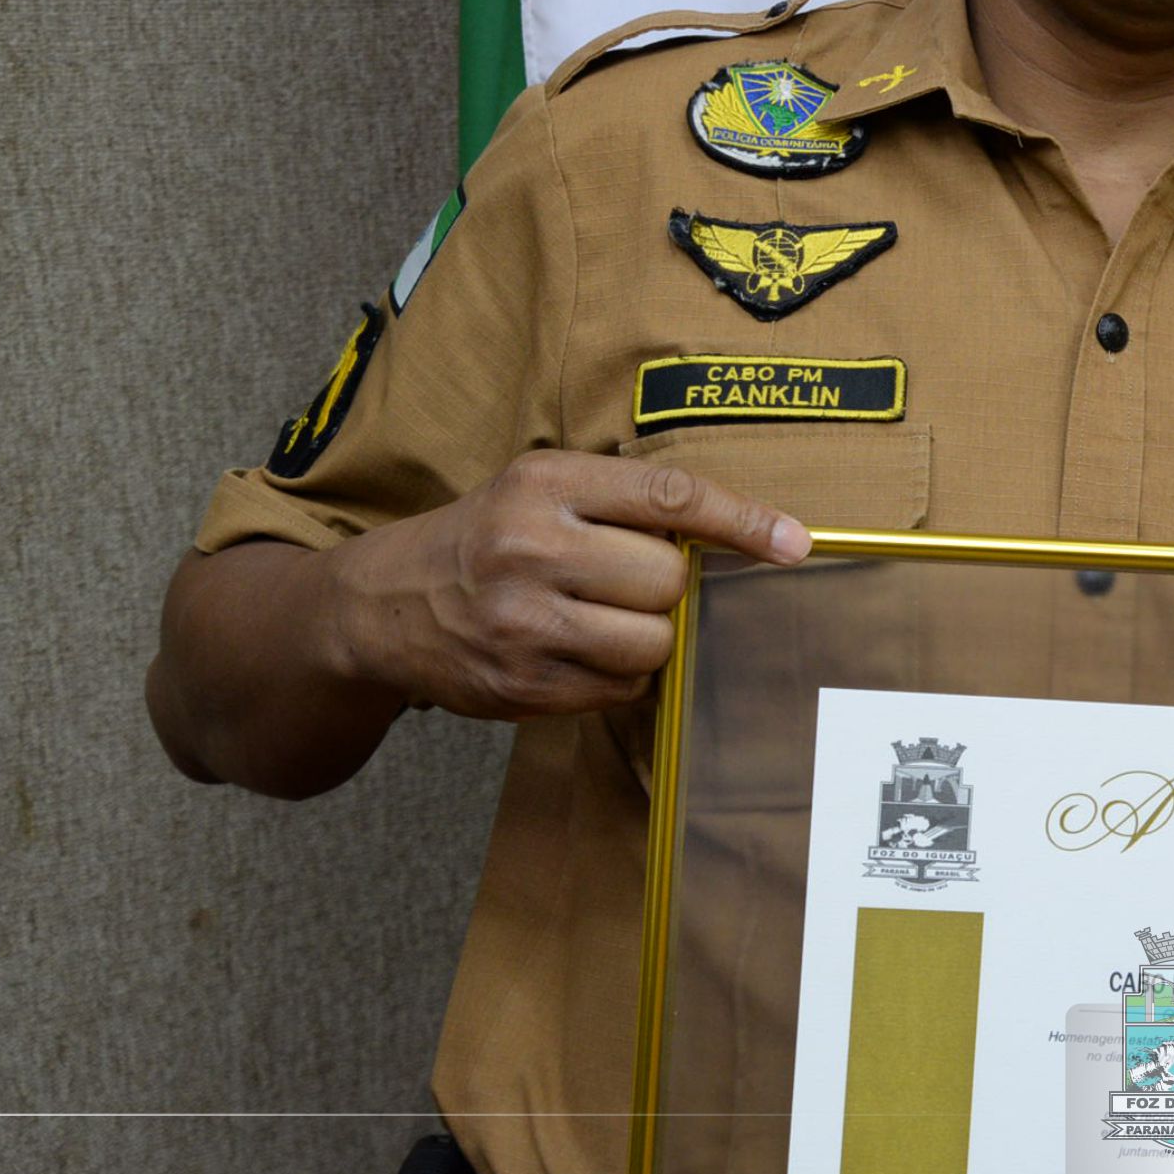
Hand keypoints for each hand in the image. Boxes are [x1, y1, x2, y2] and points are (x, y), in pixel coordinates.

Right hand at [324, 450, 808, 718]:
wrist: (378, 607)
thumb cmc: (482, 538)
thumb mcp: (536, 488)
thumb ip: (620, 500)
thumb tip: (735, 534)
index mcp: (544, 484)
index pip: (669, 497)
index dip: (742, 522)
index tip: (794, 543)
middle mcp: (532, 547)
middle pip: (667, 580)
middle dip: (664, 587)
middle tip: (621, 581)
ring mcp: (523, 622)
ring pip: (652, 642)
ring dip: (647, 637)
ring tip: (600, 618)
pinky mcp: (520, 684)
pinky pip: (620, 688)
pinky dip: (617, 674)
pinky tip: (575, 651)